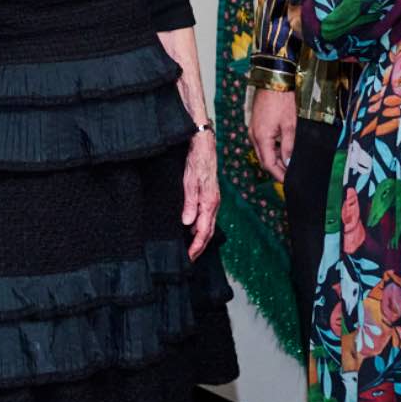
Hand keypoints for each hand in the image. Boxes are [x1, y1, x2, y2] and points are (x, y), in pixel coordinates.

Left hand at [182, 128, 219, 260]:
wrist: (203, 143)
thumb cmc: (197, 160)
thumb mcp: (189, 181)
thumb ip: (190, 203)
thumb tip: (188, 223)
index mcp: (209, 201)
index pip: (204, 231)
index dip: (196, 246)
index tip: (189, 256)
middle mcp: (213, 203)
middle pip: (208, 231)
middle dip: (199, 247)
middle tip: (190, 258)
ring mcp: (212, 199)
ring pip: (208, 225)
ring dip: (200, 238)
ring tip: (190, 249)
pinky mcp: (209, 195)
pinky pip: (206, 216)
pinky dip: (200, 227)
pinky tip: (192, 229)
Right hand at [247, 88, 297, 181]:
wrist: (273, 80)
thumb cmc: (282, 100)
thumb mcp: (290, 125)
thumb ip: (288, 146)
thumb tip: (288, 163)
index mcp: (261, 137)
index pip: (268, 164)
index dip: (278, 174)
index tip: (288, 181)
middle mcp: (254, 135)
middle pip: (264, 159)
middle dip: (276, 169)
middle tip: (289, 175)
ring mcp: (253, 130)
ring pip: (263, 151)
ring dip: (275, 159)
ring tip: (289, 163)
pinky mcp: (256, 124)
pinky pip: (263, 142)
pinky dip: (272, 149)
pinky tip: (283, 149)